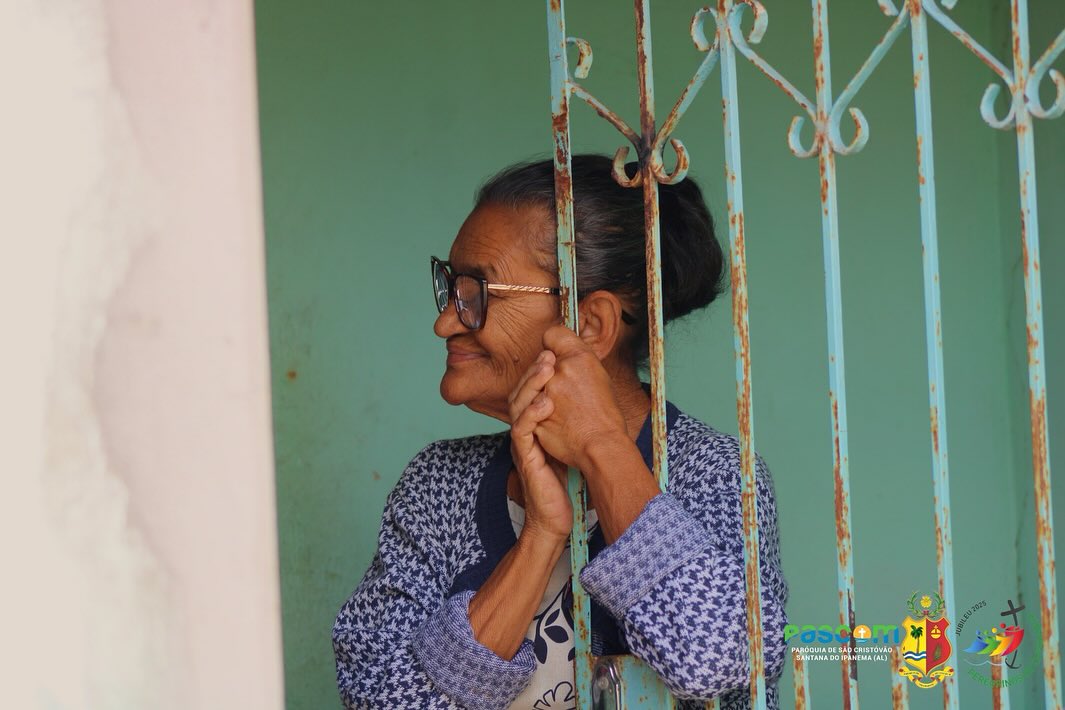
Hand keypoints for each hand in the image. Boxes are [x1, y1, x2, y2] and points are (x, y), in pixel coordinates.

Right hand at [508, 351, 571, 541]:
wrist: (554, 517)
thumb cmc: (564, 482)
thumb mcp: (569, 444)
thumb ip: (571, 422)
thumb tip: (593, 398)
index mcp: (535, 425)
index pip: (532, 391)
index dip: (540, 371)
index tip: (556, 353)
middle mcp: (525, 431)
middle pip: (520, 392)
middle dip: (534, 370)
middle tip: (549, 354)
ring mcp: (522, 443)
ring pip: (517, 405)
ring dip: (532, 384)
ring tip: (547, 367)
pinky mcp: (524, 457)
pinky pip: (521, 431)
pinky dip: (531, 414)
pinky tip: (544, 403)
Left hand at [534, 325, 630, 469]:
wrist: (601, 446)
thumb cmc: (604, 414)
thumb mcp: (598, 376)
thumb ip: (576, 359)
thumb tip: (556, 353)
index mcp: (579, 356)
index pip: (552, 334)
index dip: (552, 345)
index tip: (555, 356)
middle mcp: (559, 370)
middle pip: (538, 361)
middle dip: (544, 372)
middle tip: (561, 388)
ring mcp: (544, 391)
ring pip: (528, 383)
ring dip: (536, 391)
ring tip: (556, 404)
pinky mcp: (532, 412)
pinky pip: (524, 405)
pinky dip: (532, 410)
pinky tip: (549, 417)